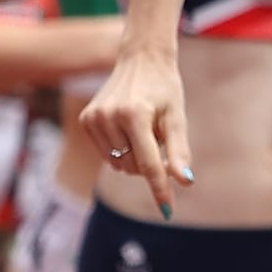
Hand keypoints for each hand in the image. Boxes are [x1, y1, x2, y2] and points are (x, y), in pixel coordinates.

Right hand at [79, 44, 194, 216]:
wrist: (141, 59)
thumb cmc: (165, 89)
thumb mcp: (176, 117)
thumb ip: (179, 151)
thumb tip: (185, 182)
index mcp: (135, 114)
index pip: (149, 164)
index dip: (160, 189)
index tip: (168, 212)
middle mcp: (110, 116)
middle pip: (134, 167)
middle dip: (150, 161)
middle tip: (159, 136)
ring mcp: (94, 118)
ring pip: (120, 164)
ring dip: (136, 155)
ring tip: (143, 128)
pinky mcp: (86, 119)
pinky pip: (108, 155)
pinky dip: (121, 149)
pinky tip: (127, 127)